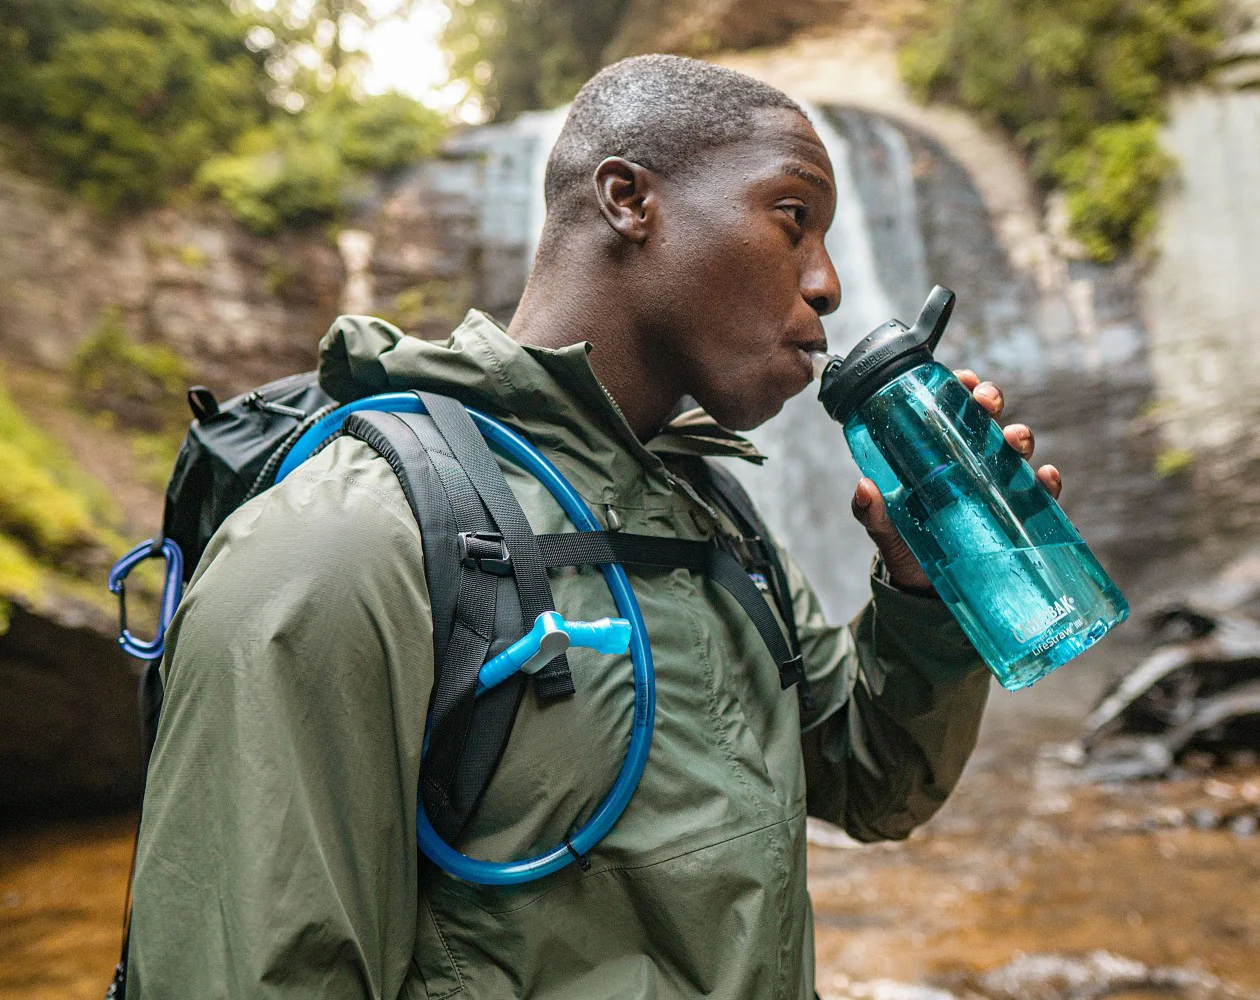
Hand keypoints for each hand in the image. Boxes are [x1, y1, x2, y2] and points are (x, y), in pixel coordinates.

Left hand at [850, 369, 1063, 594]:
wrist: (927, 595)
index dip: (959, 390)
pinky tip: (1046, 478)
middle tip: (985, 402)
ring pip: (1014, 451)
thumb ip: (873, 514)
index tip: (962, 379)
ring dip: (1019, 438)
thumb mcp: (886, 531)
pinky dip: (1046, 483)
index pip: (949, 412)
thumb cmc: (906, 549)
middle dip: (990, 402)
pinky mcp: (1017, 517)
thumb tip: (863, 489)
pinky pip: (1039, 495)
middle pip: (985, 421)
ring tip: (1014, 441)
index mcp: (936, 456)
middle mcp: (969, 464)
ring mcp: (996, 488)